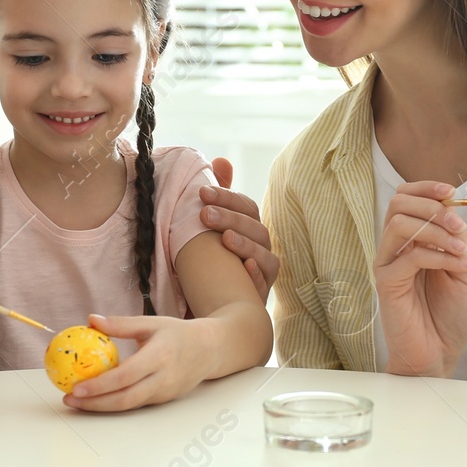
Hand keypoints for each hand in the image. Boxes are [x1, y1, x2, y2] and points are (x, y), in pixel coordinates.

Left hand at [63, 313, 212, 411]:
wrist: (210, 350)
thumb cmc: (177, 334)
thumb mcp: (150, 322)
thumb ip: (121, 324)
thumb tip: (91, 319)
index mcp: (159, 357)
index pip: (125, 376)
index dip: (99, 385)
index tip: (76, 386)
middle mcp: (162, 379)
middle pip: (124, 399)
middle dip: (94, 403)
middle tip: (70, 399)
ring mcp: (164, 393)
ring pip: (129, 405)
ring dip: (101, 406)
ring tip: (77, 402)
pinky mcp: (163, 400)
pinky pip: (136, 404)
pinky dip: (114, 403)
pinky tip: (97, 398)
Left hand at [198, 157, 277, 292]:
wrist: (208, 307)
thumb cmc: (211, 262)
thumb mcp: (210, 228)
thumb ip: (219, 196)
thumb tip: (222, 159)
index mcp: (249, 229)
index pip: (246, 206)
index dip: (227, 197)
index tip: (202, 192)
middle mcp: (260, 249)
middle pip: (256, 227)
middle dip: (232, 218)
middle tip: (205, 214)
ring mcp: (262, 274)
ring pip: (265, 254)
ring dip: (246, 244)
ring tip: (225, 238)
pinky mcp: (259, 297)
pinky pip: (264, 284)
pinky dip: (256, 274)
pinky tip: (246, 267)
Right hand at [374, 181, 466, 376]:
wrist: (438, 354)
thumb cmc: (448, 316)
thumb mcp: (463, 268)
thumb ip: (456, 239)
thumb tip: (453, 210)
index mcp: (411, 240)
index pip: (406, 197)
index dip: (427, 188)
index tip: (452, 192)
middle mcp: (395, 248)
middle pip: (398, 203)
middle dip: (432, 206)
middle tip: (457, 225)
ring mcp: (388, 264)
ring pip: (399, 223)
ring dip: (436, 230)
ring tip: (460, 249)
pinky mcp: (387, 283)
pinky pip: (410, 256)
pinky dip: (440, 256)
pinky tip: (459, 266)